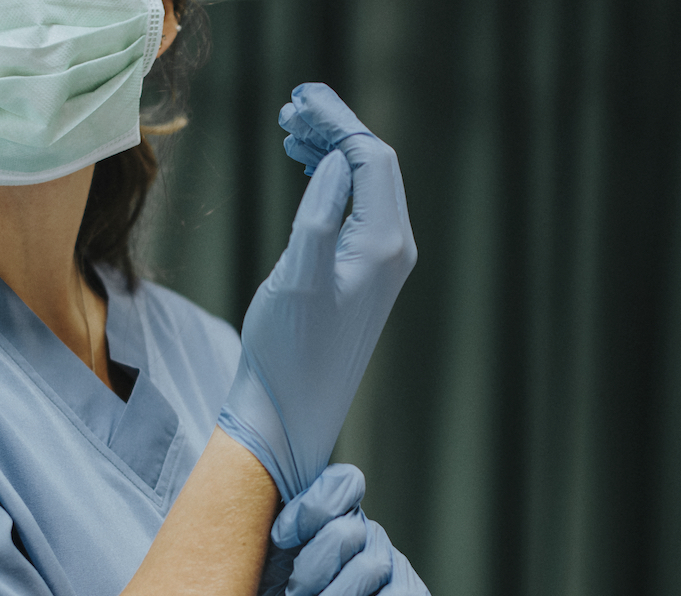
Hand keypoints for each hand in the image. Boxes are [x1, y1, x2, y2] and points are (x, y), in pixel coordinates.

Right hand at [217, 84, 416, 500]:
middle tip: (289, 108)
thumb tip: (336, 161)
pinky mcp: (363, 276)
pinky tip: (305, 170)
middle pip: (374, 164)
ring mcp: (382, 264)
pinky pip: (356, 209)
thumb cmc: (287, 352)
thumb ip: (320, 213)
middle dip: (335, 129)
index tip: (297, 99)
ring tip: (289, 131)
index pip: (371, 157)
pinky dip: (331, 180)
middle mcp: (393, 250)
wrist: (290, 412)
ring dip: (331, 151)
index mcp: (383, 245)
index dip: (337, 120)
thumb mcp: (297, 277)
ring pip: (365, 184)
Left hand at [249, 464, 434, 595]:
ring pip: (367, 568)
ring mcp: (395, 568)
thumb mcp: (268, 581)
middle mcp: (368, 538)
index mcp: (333, 522)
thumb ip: (277, 543)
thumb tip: (271, 512)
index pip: (341, 484)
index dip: (311, 506)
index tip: (279, 539)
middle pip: (347, 530)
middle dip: (310, 572)